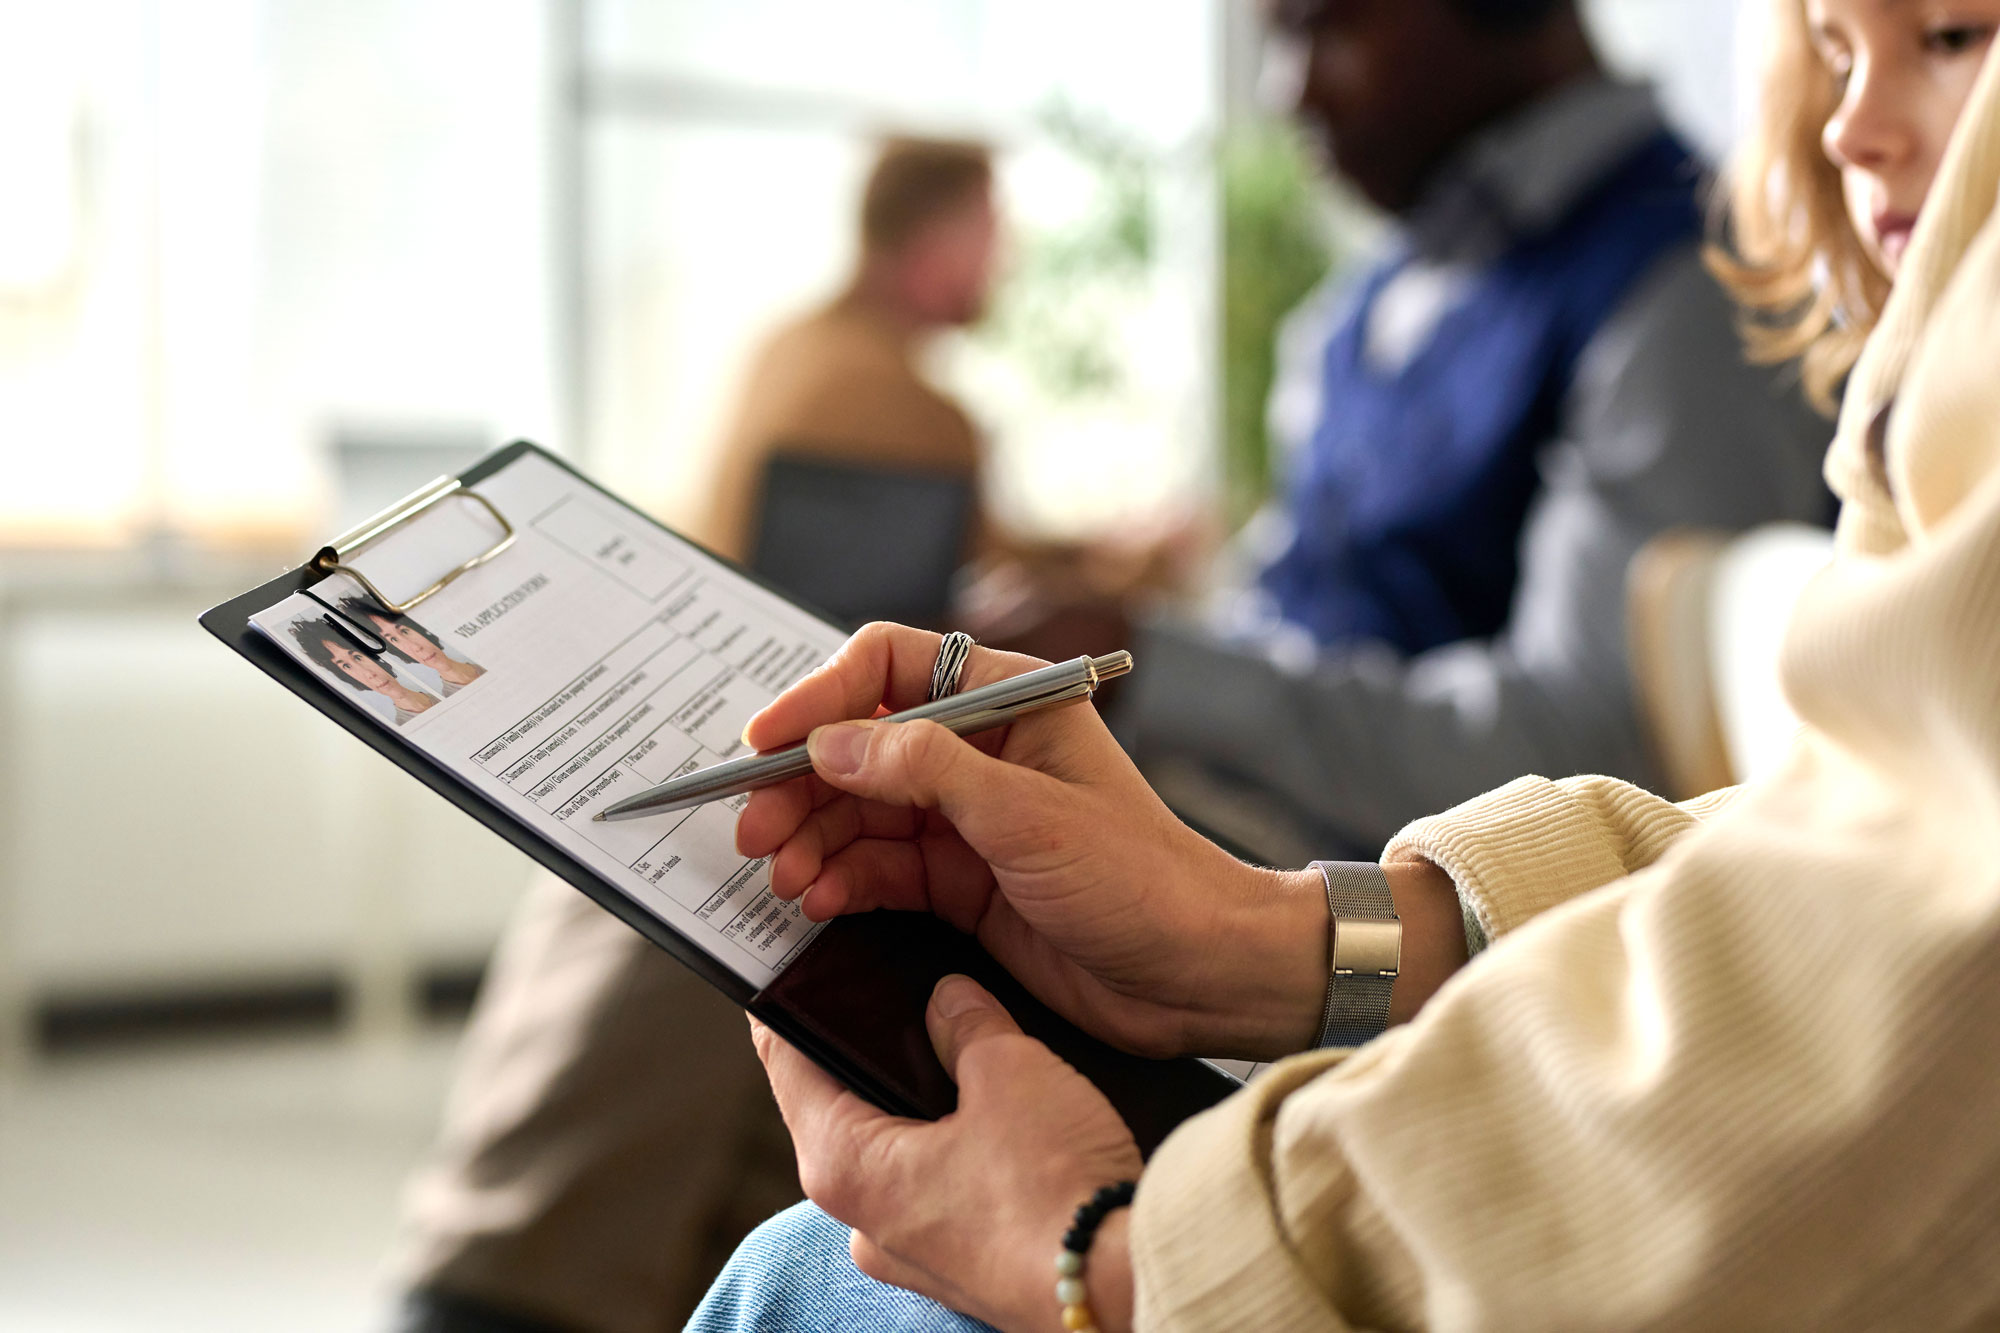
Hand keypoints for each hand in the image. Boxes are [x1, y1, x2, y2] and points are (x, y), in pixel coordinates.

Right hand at [738, 623, 1331, 1059]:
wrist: (1197, 974)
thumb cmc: (1140, 877)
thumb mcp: (1026, 815)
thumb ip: (924, 770)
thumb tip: (831, 744)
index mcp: (1008, 699)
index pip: (889, 666)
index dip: (819, 697)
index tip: (765, 743)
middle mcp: (981, 750)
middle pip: (860, 745)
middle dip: (802, 785)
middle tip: (752, 829)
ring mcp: (967, 818)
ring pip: (861, 812)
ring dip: (813, 839)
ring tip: (779, 875)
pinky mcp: (961, 881)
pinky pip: (880, 868)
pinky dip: (840, 881)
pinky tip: (814, 899)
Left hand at [753, 975, 1141, 1332]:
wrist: (1123, 1286)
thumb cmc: (1052, 1188)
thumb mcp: (1008, 1070)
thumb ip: (968, 1024)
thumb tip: (950, 998)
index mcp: (845, 1167)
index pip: (788, 1067)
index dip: (789, 1009)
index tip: (789, 969)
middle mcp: (865, 1220)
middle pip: (842, 1108)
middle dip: (867, 1052)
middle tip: (889, 992)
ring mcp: (914, 1251)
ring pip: (896, 1151)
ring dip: (921, 1102)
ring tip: (959, 1042)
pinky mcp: (964, 1265)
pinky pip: (940, 1187)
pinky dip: (957, 1146)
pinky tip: (1000, 1112)